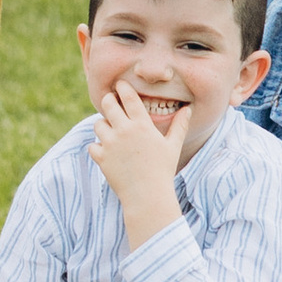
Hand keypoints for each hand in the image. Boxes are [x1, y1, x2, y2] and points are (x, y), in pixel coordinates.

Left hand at [90, 80, 189, 240]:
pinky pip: (92, 145)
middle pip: (107, 103)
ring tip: (112, 131)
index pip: (128, 96)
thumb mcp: (173, 146)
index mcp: (142, 125)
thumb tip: (188, 110)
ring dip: (103, 125)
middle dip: (108, 100)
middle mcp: (124, 131)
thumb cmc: (163, 170)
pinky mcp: (101, 158)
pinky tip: (107, 151)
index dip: (122, 87)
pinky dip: (98, 147)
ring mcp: (110, 144)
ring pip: (98, 123)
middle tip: (112, 103)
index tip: (121, 85)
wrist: (147, 196)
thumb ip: (179, 126)